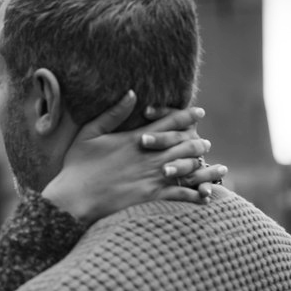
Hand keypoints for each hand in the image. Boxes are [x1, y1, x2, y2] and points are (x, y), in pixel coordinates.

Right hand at [42, 92, 216, 226]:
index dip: (187, 116)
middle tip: (205, 142)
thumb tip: (131, 93)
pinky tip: (205, 196)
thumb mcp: (89, 133)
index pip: (170, 123)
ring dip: (205, 167)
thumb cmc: (77, 166)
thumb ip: (112, 113)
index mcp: (137, 139)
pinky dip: (196, 195)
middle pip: (186, 145)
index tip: (199, 112)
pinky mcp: (152, 197)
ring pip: (189, 169)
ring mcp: (153, 177)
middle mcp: (150, 157)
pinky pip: (181, 195)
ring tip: (217, 167)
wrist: (74, 198)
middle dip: (198, 142)